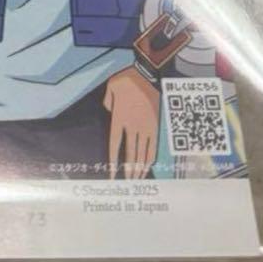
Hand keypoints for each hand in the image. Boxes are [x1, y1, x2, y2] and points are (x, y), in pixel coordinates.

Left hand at [103, 65, 159, 179]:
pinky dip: (150, 159)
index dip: (113, 162)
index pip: (115, 145)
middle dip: (127, 171)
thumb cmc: (127, 80)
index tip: (112, 175)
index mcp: (120, 118)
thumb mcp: (110, 88)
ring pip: (142, 154)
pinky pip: (153, 147)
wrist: (149, 75)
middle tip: (126, 186)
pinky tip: (147, 168)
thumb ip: (107, 102)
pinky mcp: (155, 126)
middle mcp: (133, 126)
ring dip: (138, 169)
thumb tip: (107, 113)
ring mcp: (146, 127)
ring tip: (135, 181)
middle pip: (130, 154)